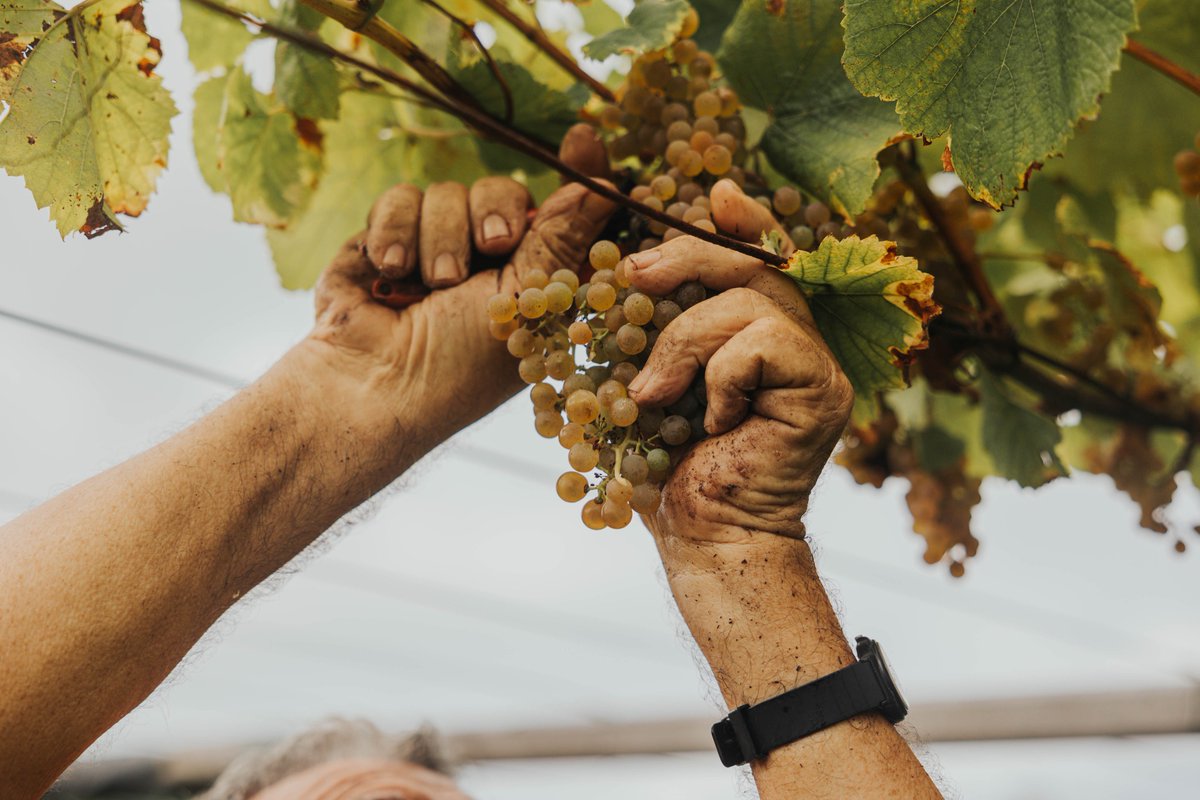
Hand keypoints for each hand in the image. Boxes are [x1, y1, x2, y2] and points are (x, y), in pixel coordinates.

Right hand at [299, 125, 615, 453]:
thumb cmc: (462, 362)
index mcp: (534, 281)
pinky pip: (401, 196)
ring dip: (441, 237)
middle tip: (492, 247)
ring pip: (450, 191)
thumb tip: (610, 184)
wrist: (373, 382)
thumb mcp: (527, 300)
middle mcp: (488, 261)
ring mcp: (435, 245)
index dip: (577, 176)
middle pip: (506, 191)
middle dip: (495, 215)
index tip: (581, 140)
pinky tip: (391, 271)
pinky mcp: (387, 236)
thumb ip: (564, 237)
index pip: (563, 214)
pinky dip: (396, 231)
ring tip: (431, 284)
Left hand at [625, 180, 852, 545]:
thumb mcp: (647, 387)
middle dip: (688, 256)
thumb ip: (651, 335)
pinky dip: (719, 376)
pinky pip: (764, 343)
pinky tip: (709, 422)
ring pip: (750, 301)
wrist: (705, 538)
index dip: (745, 222)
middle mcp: (796, 342)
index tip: (715, 194)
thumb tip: (628, 276)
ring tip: (647, 396)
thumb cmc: (669, 471)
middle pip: (755, 264)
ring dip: (682, 342)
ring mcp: (816, 364)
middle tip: (631, 277)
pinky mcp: (824, 389)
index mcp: (760, 336)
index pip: (761, 260)